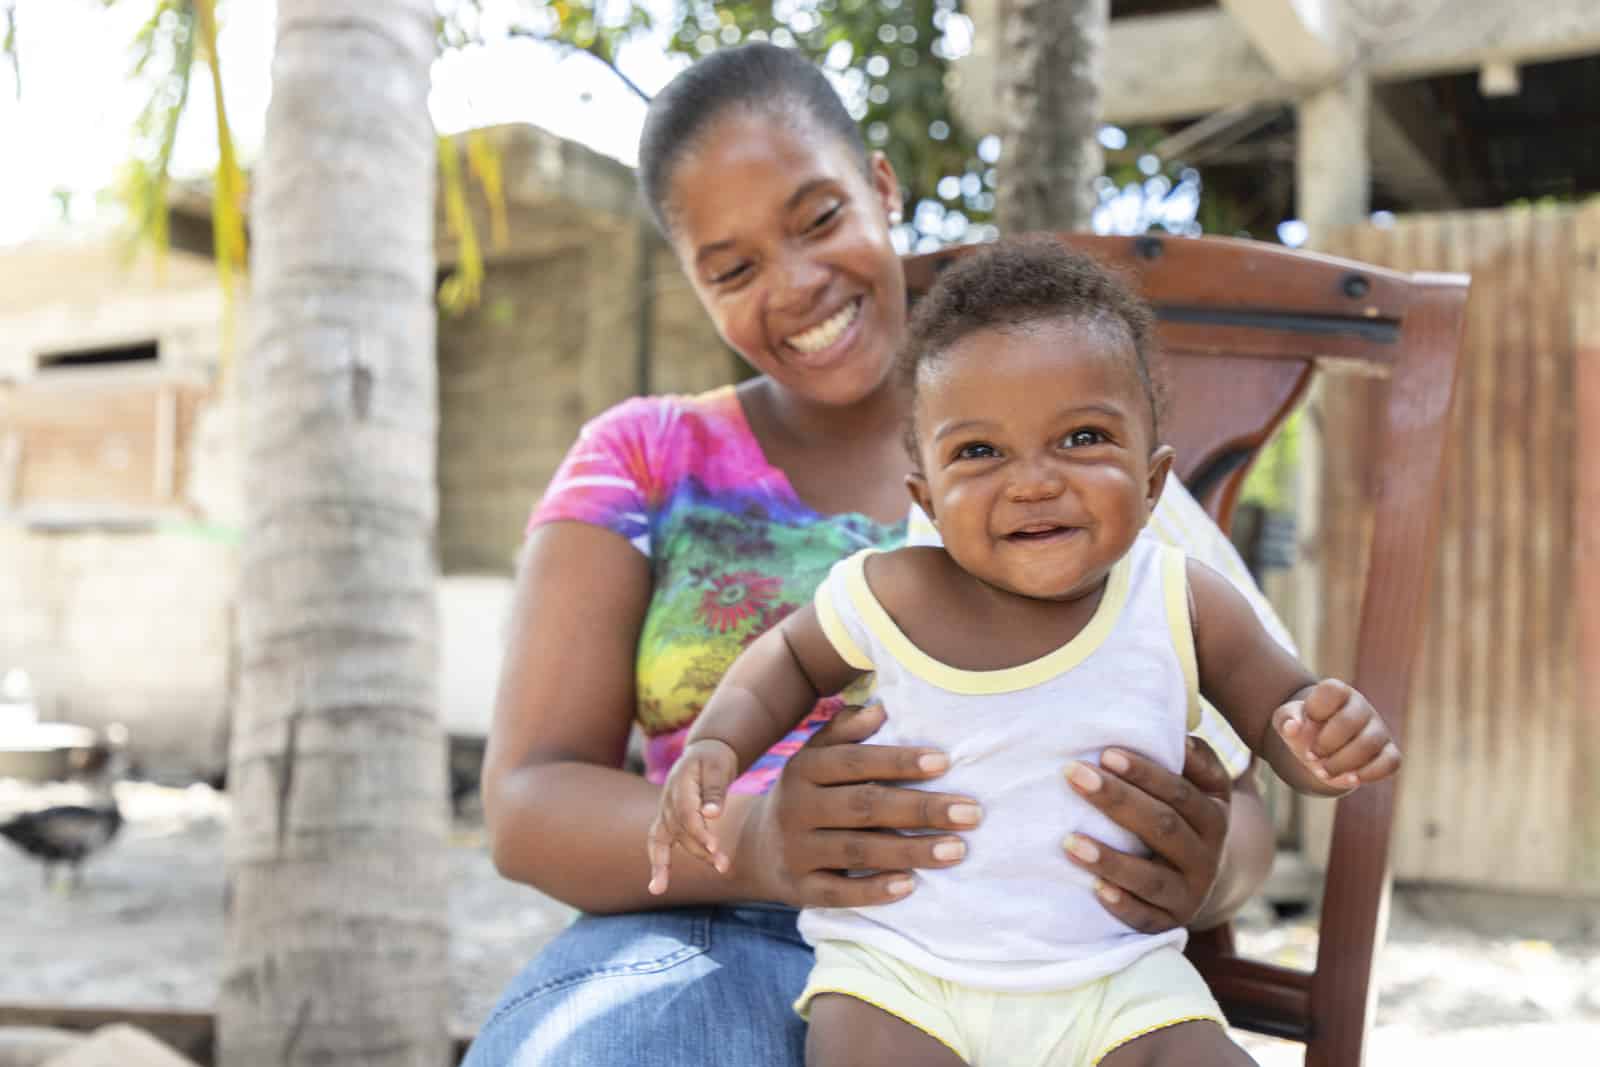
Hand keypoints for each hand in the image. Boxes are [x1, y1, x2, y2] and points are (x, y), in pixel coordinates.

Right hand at [646, 738, 737, 894]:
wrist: (703, 755)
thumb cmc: (713, 760)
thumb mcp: (718, 767)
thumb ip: (714, 790)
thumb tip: (712, 815)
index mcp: (680, 785)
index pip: (687, 814)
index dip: (699, 832)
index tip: (714, 847)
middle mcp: (668, 801)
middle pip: (683, 831)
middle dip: (703, 849)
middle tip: (725, 865)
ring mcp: (665, 813)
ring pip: (676, 840)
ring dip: (698, 855)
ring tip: (722, 868)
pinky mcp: (667, 823)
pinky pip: (657, 845)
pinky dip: (658, 865)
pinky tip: (657, 888)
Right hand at [731, 703, 980, 907]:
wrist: (753, 847)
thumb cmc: (807, 793)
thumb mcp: (815, 756)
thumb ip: (845, 731)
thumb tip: (880, 708)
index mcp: (803, 769)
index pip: (854, 762)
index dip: (898, 761)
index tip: (944, 762)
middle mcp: (796, 808)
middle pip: (864, 806)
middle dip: (920, 809)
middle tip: (971, 812)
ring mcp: (796, 851)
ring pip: (858, 850)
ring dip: (911, 850)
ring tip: (957, 849)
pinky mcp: (799, 889)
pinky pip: (838, 892)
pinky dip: (874, 890)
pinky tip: (911, 885)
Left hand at [1062, 737, 1232, 933]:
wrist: (1200, 878)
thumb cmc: (1185, 816)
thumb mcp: (1202, 785)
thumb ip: (1193, 757)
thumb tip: (1176, 731)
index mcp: (1214, 816)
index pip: (1179, 792)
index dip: (1144, 773)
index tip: (1105, 753)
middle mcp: (1206, 857)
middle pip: (1162, 828)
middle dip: (1116, 800)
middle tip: (1074, 775)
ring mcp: (1189, 895)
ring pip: (1151, 878)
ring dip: (1110, 860)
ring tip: (1068, 842)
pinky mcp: (1169, 924)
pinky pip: (1146, 920)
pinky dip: (1122, 906)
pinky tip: (1095, 890)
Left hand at [1274, 679, 1400, 790]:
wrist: (1322, 749)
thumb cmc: (1305, 729)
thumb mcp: (1288, 721)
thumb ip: (1286, 719)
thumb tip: (1292, 726)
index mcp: (1337, 692)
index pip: (1332, 690)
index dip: (1315, 709)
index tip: (1306, 722)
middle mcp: (1361, 707)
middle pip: (1350, 721)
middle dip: (1326, 744)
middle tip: (1310, 757)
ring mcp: (1378, 729)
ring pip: (1369, 744)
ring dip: (1342, 763)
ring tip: (1323, 772)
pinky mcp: (1389, 753)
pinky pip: (1390, 762)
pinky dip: (1369, 774)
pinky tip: (1349, 779)